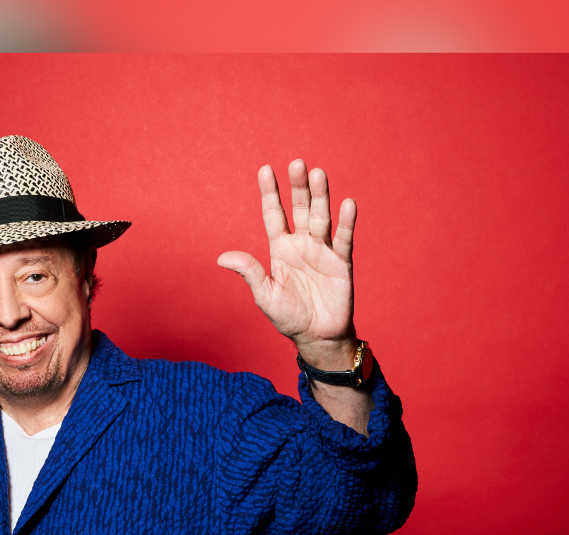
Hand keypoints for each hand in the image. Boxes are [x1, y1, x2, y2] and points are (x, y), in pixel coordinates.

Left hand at [218, 160, 357, 368]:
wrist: (316, 337)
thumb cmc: (289, 317)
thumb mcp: (264, 295)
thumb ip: (249, 272)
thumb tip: (221, 257)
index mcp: (280, 250)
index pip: (273, 214)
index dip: (270, 193)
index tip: (265, 169)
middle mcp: (301, 245)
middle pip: (299, 209)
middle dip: (298, 187)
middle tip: (297, 163)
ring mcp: (322, 251)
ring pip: (321, 218)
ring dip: (320, 197)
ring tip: (319, 174)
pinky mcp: (341, 263)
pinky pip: (344, 239)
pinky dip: (346, 223)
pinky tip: (347, 204)